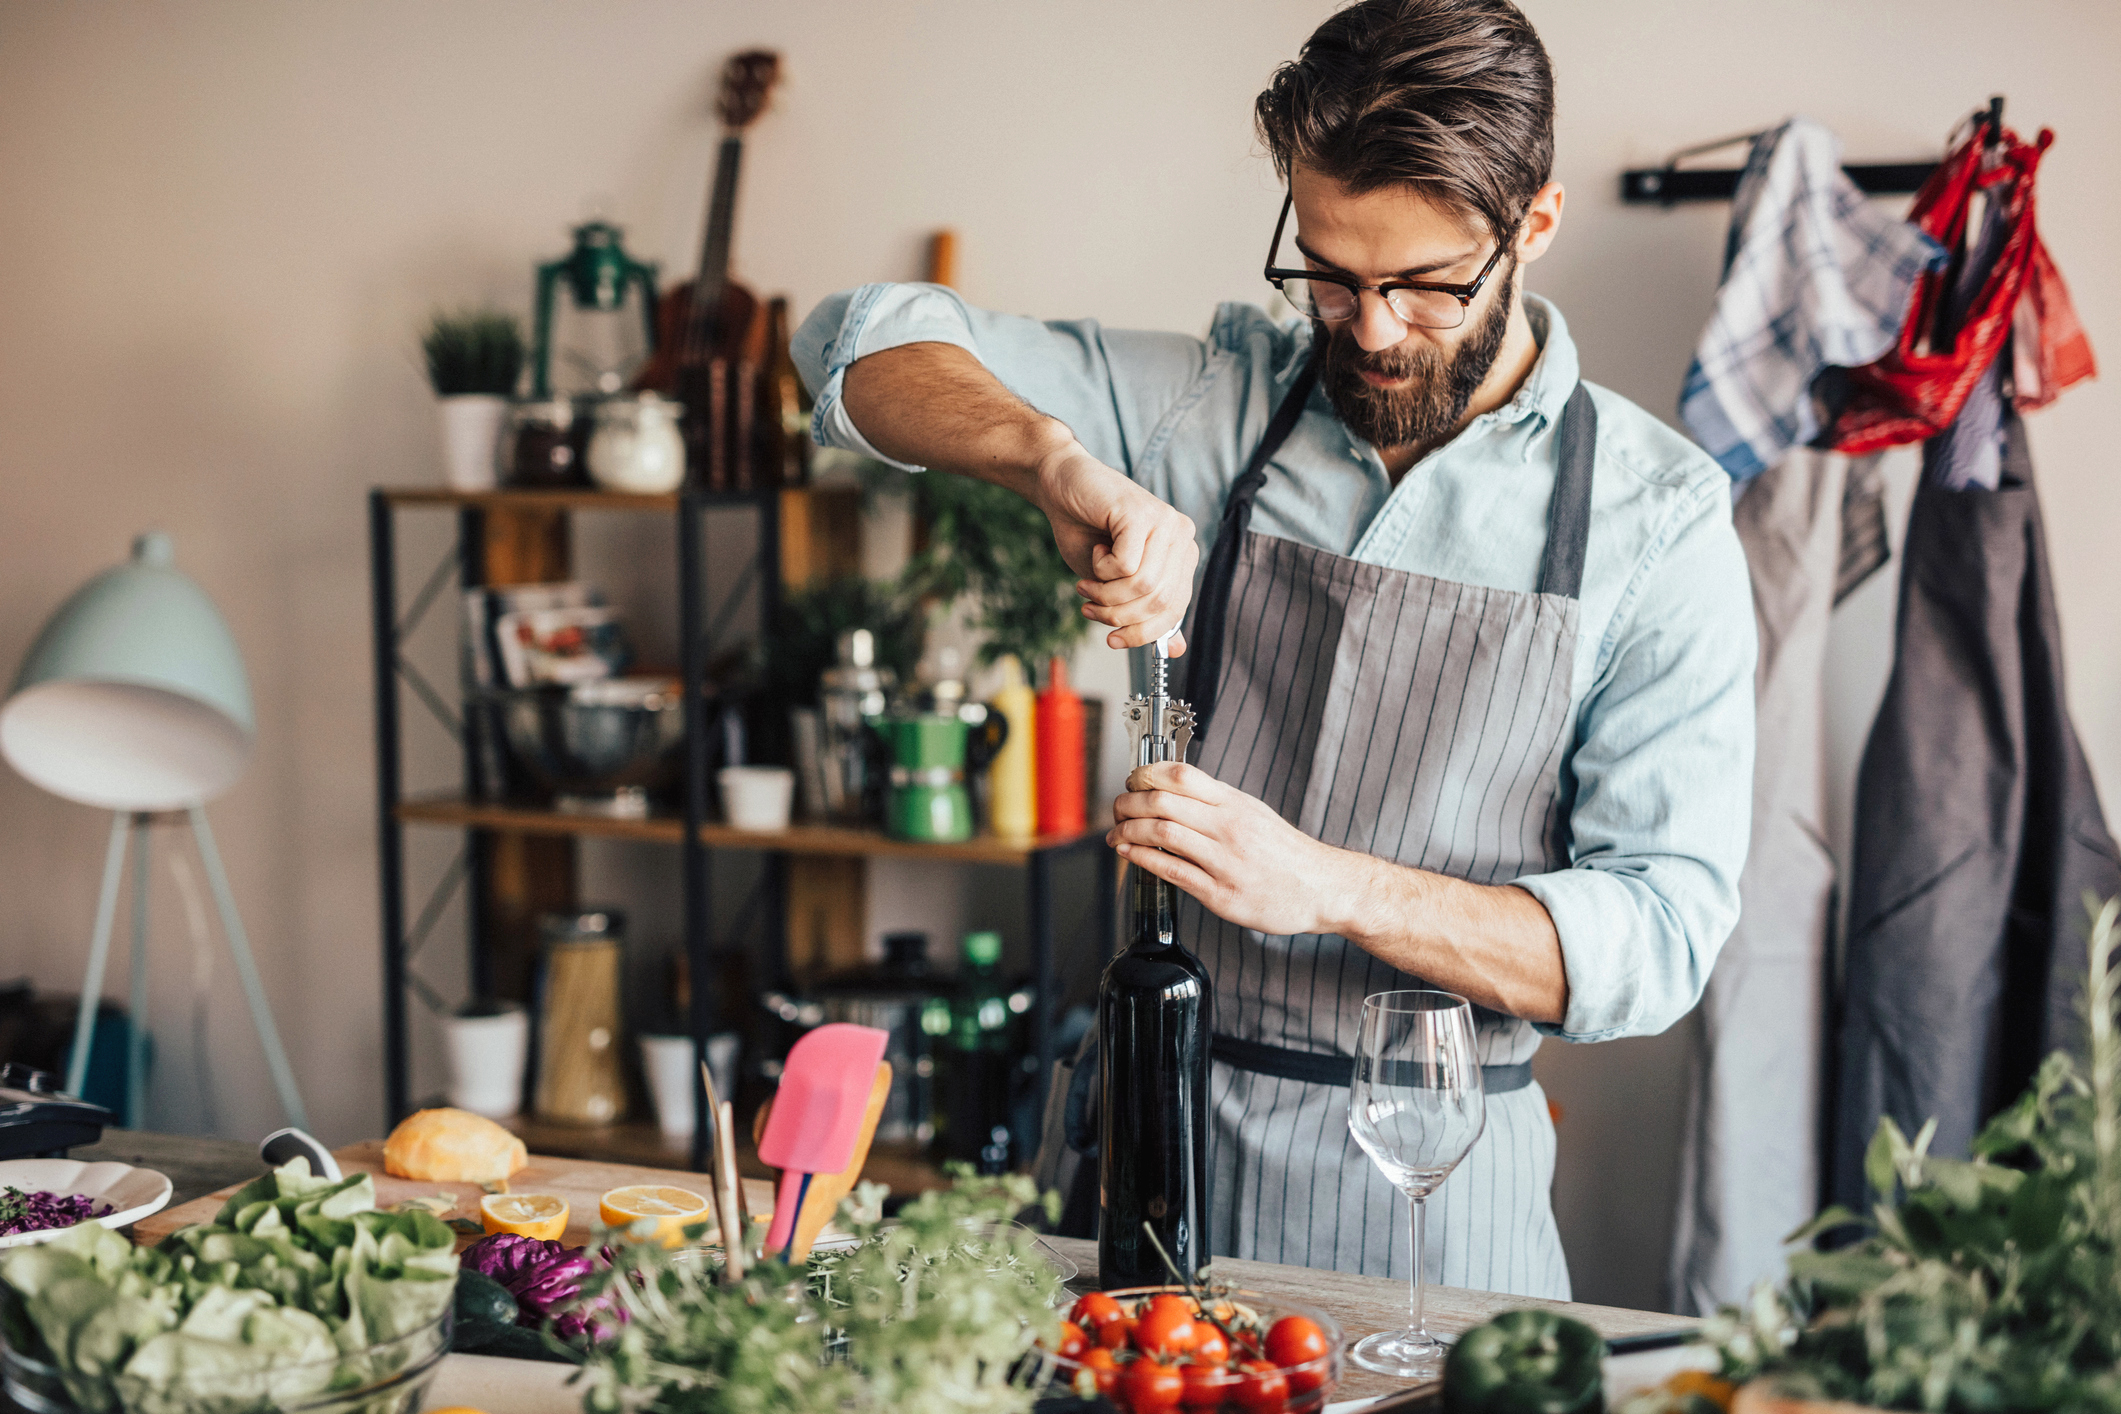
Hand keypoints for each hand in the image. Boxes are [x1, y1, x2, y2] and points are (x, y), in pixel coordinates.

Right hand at [1032, 442, 1197, 652]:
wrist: (1059, 486)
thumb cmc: (1088, 534)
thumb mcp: (1117, 583)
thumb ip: (1147, 611)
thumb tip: (1177, 651)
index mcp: (1182, 555)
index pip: (1174, 610)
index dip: (1143, 633)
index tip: (1112, 640)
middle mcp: (1182, 536)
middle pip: (1159, 601)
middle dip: (1118, 615)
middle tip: (1090, 608)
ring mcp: (1165, 521)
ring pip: (1142, 586)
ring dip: (1105, 595)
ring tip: (1087, 584)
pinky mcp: (1141, 512)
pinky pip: (1125, 565)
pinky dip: (1101, 570)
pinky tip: (1095, 552)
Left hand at [1107, 761, 1363, 936]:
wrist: (1324, 888)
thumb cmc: (1287, 853)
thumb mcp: (1254, 813)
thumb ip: (1216, 803)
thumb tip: (1174, 791)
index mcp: (1235, 804)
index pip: (1181, 775)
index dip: (1145, 774)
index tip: (1131, 781)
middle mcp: (1229, 827)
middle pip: (1163, 801)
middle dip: (1128, 803)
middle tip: (1117, 809)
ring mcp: (1224, 861)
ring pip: (1163, 833)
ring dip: (1129, 832)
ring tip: (1117, 834)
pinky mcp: (1221, 893)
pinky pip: (1173, 871)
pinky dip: (1143, 860)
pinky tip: (1131, 855)